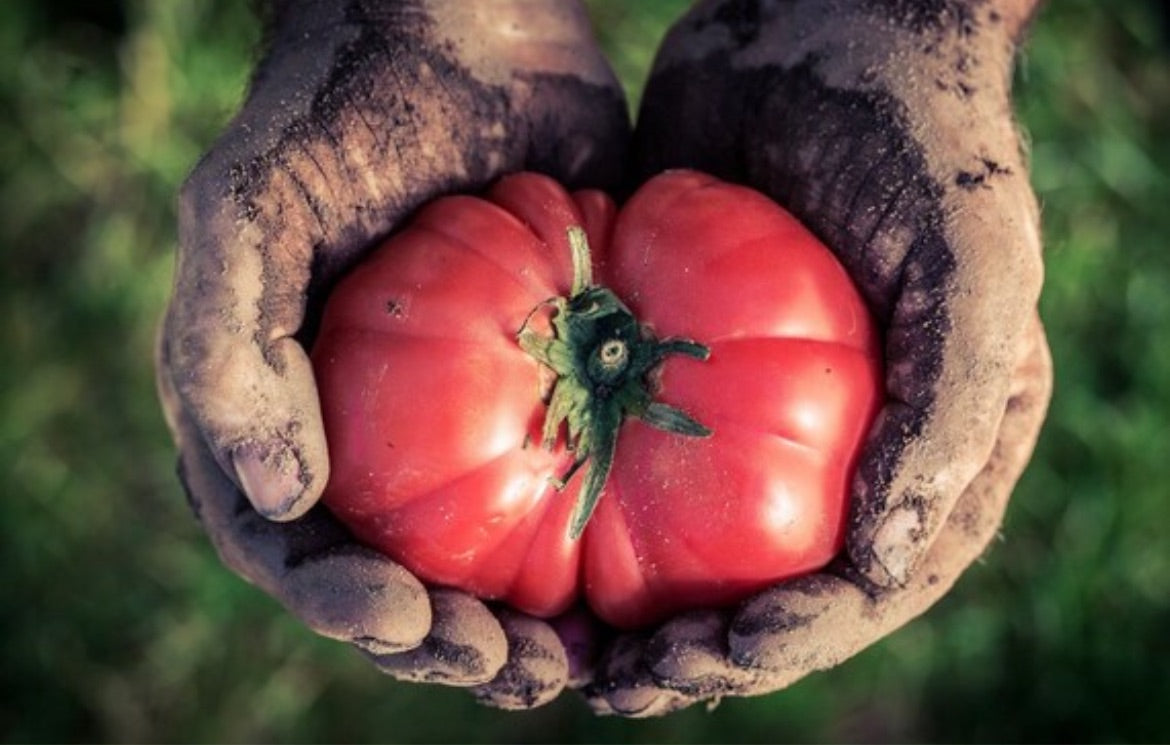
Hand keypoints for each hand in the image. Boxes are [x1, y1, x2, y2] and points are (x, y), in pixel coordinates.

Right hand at [156, 0, 627, 707]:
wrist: (465, 33)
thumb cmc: (344, 109)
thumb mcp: (255, 209)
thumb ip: (233, 347)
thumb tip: (281, 499)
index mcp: (275, 414)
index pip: (295, 549)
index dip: (349, 606)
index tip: (419, 627)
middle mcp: (362, 434)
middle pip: (395, 577)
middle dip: (449, 644)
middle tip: (521, 672)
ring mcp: (455, 419)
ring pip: (483, 558)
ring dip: (522, 627)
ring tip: (575, 664)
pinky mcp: (540, 390)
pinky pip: (562, 488)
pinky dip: (591, 550)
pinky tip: (631, 588)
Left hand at [582, 0, 1052, 714]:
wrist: (831, 27)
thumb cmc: (924, 146)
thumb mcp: (969, 271)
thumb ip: (948, 416)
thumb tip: (886, 568)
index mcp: (924, 450)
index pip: (864, 585)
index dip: (793, 642)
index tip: (714, 660)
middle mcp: (838, 446)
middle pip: (768, 585)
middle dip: (698, 650)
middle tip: (618, 680)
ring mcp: (751, 408)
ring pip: (691, 537)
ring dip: (631, 603)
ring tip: (564, 646)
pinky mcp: (680, 360)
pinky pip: (632, 448)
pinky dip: (586, 499)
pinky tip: (528, 532)